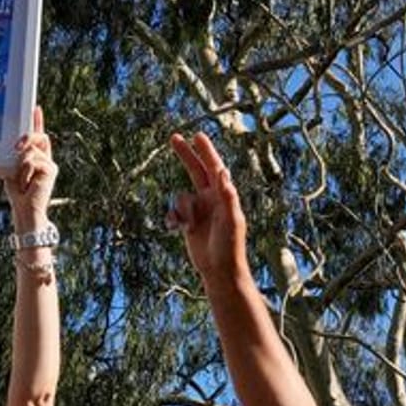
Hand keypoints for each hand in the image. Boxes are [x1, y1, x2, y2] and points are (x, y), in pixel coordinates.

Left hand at [4, 107, 55, 226]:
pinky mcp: (51, 169)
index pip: (38, 136)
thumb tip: (18, 147)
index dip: (38, 122)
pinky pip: (32, 161)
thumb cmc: (18, 192)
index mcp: (35, 157)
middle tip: (16, 149)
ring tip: (23, 182)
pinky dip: (24, 172)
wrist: (26, 209)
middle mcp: (45, 159)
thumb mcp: (12, 170)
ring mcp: (49, 164)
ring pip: (30, 151)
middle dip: (27, 137)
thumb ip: (16, 157)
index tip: (35, 108)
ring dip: (20, 166)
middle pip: (38, 136)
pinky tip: (27, 184)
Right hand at [168, 133, 247, 283]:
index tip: (197, 135)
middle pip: (196, 170)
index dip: (206, 151)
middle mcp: (211, 199)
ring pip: (181, 196)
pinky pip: (174, 211)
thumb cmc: (230, 245)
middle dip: (186, 155)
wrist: (220, 270)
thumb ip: (227, 195)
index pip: (214, 167)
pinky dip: (174, 218)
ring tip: (190, 226)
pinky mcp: (188, 222)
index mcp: (223, 195)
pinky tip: (178, 229)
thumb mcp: (231, 219)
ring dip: (182, 210)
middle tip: (174, 137)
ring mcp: (199, 210)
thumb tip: (223, 171)